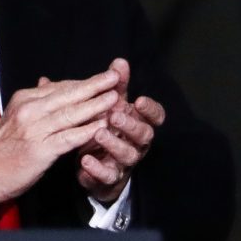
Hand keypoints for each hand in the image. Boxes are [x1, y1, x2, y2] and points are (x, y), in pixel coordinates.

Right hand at [0, 69, 120, 207]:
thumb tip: (48, 82)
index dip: (85, 82)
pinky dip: (85, 132)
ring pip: (71, 114)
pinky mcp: (39, 150)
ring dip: (95, 105)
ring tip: (115, 99)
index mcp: (24, 98)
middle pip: (68, 94)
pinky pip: (67, 138)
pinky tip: (101, 128)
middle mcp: (29, 110)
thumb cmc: (2, 147)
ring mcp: (34, 129)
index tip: (103, 77)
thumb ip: (35, 100)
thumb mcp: (16, 116)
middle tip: (115, 77)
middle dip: (95, 86)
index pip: (61, 86)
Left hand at [75, 59, 165, 202]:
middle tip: (115, 115)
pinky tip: (85, 160)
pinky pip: (107, 175)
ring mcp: (124, 161)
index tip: (139, 100)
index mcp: (140, 123)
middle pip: (144, 135)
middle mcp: (137, 143)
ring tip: (99, 134)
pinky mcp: (109, 178)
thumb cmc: (109, 127)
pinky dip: (97, 169)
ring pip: (127, 155)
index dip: (150, 109)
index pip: (155, 117)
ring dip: (114, 144)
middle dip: (131, 125)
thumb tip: (120, 62)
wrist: (98, 166)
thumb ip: (118, 85)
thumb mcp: (113, 105)